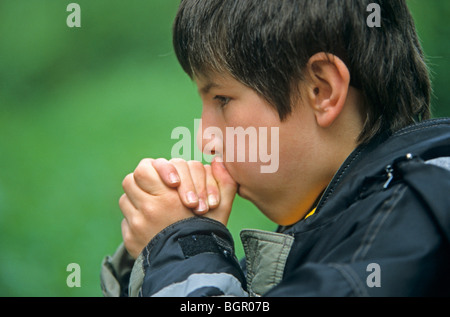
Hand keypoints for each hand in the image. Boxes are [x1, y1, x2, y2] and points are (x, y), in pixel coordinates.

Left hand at [119, 157, 236, 258]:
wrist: (193, 267)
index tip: (170, 181)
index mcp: (168, 197)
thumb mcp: (222, 208)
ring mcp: (137, 225)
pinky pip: (126, 220)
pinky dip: (136, 219)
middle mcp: (148, 209)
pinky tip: (152, 224)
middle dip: (144, 182)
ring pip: (126, 199)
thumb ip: (224, 182)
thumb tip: (218, 163)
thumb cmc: (208, 234)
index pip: (144, 169)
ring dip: (139, 199)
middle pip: (131, 181)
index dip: (156, 169)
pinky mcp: (131, 239)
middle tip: (158, 188)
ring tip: (155, 206)